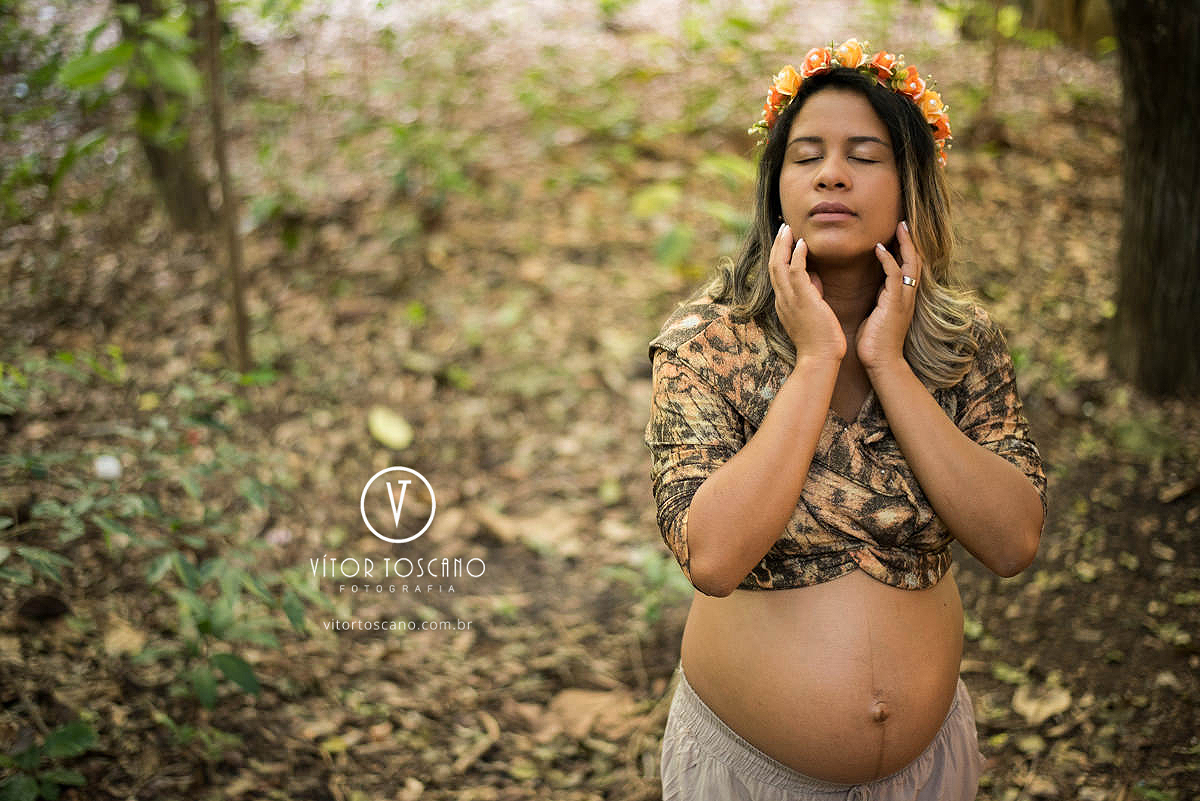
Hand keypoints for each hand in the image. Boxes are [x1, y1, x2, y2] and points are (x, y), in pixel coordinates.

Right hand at [769, 223, 845, 363]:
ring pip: (779, 265)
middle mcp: (782, 299)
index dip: (778, 255)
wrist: (820, 358)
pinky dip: (797, 255)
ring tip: (788, 228)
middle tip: (783, 227)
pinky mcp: (802, 299)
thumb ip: (811, 293)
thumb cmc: (820, 339)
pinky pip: (795, 271)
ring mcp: (789, 299)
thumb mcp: (813, 311)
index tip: (784, 240)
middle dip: (777, 245)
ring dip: (783, 245)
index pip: (776, 274)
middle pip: (772, 266)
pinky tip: (802, 243)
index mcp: (784, 303)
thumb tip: (814, 277)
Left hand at [857, 220, 920, 372]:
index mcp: (902, 299)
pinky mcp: (895, 304)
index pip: (908, 268)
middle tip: (904, 222)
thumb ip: (878, 301)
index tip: (898, 234)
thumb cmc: (875, 344)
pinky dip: (888, 260)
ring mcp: (903, 299)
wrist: (882, 364)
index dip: (905, 250)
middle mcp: (907, 296)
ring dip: (905, 244)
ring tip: (899, 226)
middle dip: (910, 242)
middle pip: (915, 262)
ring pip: (910, 264)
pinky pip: (895, 276)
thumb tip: (873, 291)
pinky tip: (879, 247)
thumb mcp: (877, 316)